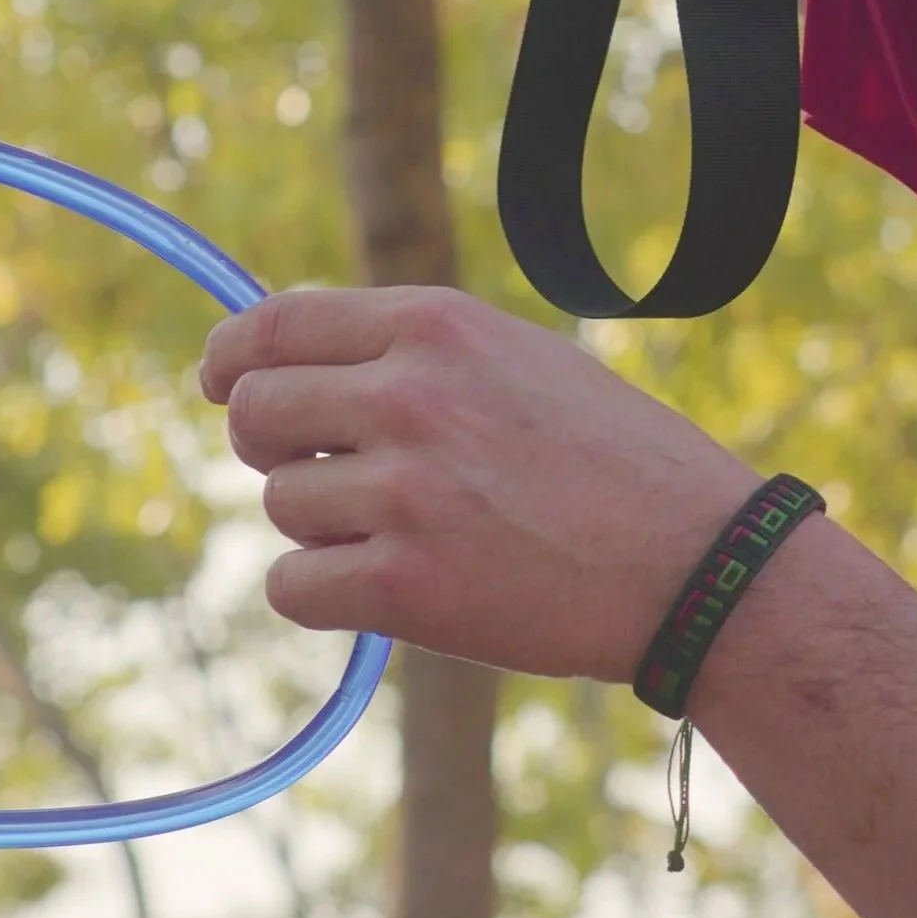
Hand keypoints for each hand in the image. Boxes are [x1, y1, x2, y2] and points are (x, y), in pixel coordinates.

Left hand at [202, 288, 757, 678]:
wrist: (693, 560)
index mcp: (437, 324)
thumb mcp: (514, 361)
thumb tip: (288, 365)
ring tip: (411, 531)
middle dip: (273, 444)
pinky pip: (293, 587)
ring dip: (322, 525)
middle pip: (255, 411)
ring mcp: (403, 489)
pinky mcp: (404, 583)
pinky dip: (325, 594)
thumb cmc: (612, 459)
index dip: (233, 359)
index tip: (223, 383)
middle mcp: (409, 394)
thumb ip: (412, 353)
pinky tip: (389, 586)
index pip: (277, 324)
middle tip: (329, 471)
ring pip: (279, 504)